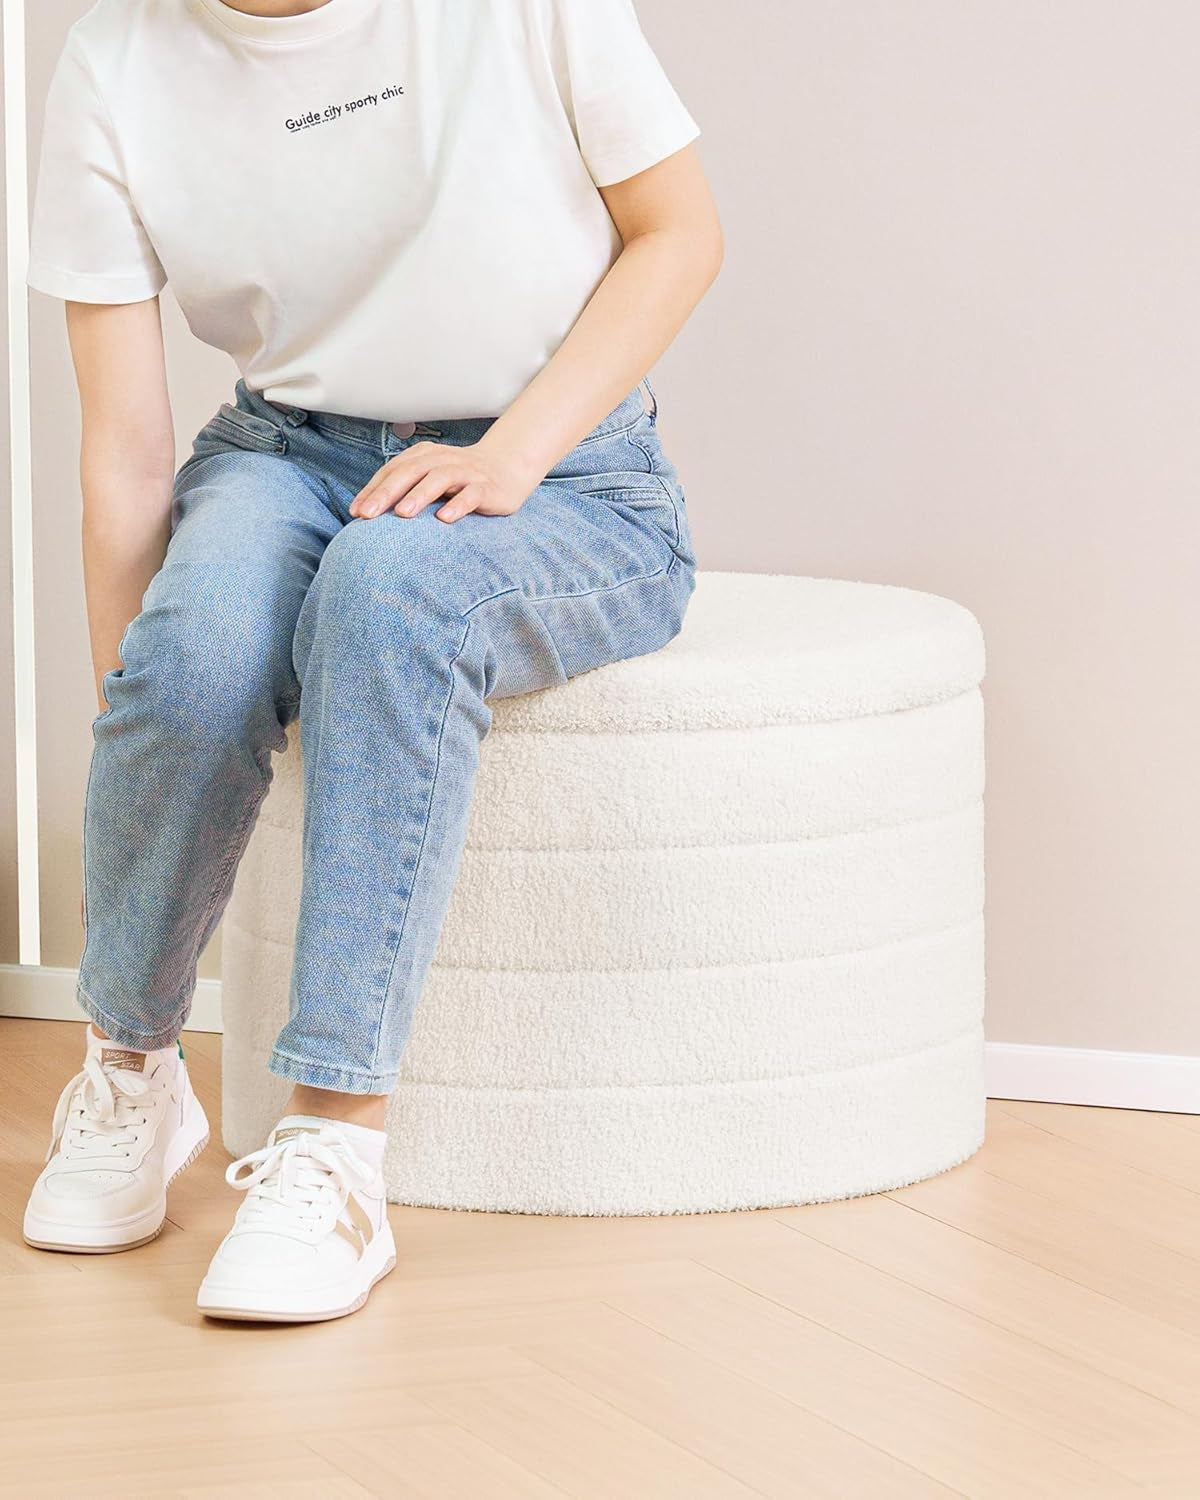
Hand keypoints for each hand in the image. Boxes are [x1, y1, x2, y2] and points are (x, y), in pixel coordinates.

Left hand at [348, 440, 540, 523]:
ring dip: (419, 495)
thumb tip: (365, 511)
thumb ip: (403, 489)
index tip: (356, 512)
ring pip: (439, 479)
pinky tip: (445, 519)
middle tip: (368, 514)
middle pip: (410, 472)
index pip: (393, 471)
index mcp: (423, 456)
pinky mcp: (486, 487)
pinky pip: (471, 494)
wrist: (506, 468)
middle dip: (387, 493)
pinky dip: (458, 504)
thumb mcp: (428, 478)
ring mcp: (465, 472)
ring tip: (402, 514)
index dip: (373, 490)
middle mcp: (442, 460)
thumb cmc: (459, 479)